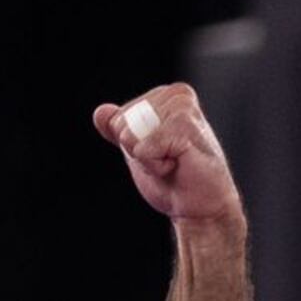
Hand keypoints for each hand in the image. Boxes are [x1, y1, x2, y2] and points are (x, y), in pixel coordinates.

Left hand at [92, 83, 241, 225]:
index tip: (159, 154)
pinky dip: (155, 167)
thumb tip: (100, 112)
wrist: (200, 206)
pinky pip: (142, 150)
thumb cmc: (174, 180)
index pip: (118, 118)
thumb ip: (119, 130)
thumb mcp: (139, 152)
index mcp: (166, 96)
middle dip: (137, 152)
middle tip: (167, 161)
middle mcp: (176, 94)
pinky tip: (178, 165)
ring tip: (173, 162)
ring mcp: (182, 107)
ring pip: (129, 136)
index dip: (132, 145)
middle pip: (121, 125)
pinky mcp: (184, 125)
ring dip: (147, 160)